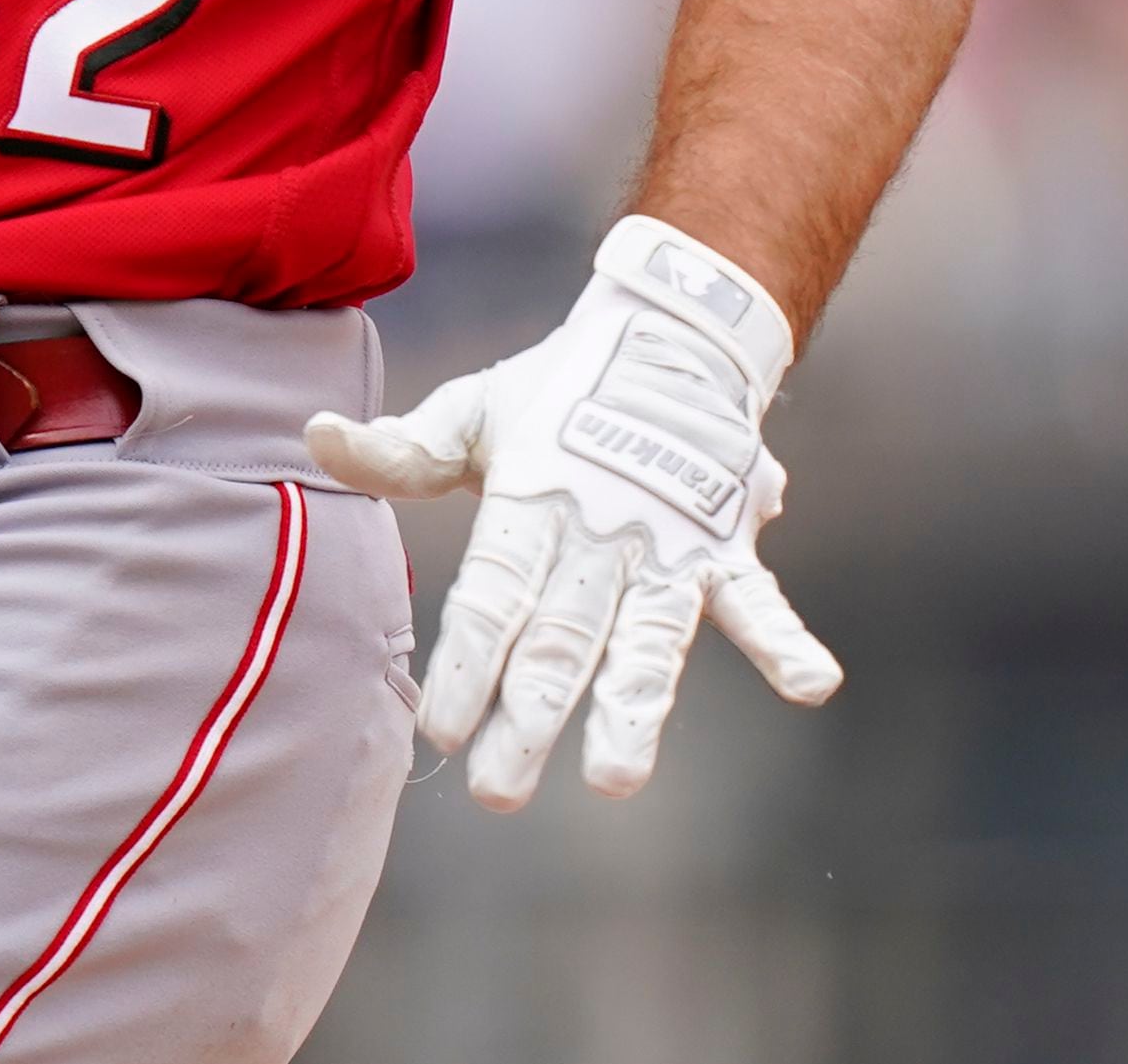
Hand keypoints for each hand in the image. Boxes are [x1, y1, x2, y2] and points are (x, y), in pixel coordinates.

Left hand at [305, 216, 842, 807]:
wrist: (671, 334)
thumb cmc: (555, 391)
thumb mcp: (474, 413)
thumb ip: (403, 449)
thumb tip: (314, 434)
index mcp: (534, 501)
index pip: (493, 594)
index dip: (467, 661)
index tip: (437, 727)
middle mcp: (601, 531)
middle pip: (560, 635)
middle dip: (528, 716)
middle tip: (498, 792)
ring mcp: (670, 545)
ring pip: (648, 639)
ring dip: (634, 709)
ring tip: (617, 779)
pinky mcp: (727, 547)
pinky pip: (760, 599)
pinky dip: (786, 639)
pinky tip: (813, 684)